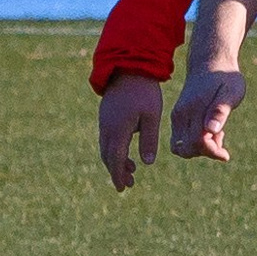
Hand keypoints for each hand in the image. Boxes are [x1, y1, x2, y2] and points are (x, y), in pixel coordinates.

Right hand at [97, 70, 163, 190]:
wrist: (129, 67)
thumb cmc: (145, 92)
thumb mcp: (152, 116)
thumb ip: (149, 140)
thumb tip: (147, 163)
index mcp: (118, 129)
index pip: (116, 159)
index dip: (118, 175)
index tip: (123, 188)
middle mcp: (107, 127)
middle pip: (108, 156)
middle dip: (116, 172)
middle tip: (128, 185)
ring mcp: (104, 121)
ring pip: (106, 148)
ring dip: (116, 161)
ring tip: (131, 170)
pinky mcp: (105, 116)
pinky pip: (106, 138)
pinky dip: (114, 150)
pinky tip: (125, 152)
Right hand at [170, 64, 245, 161]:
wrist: (210, 62)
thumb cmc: (225, 77)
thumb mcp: (231, 91)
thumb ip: (220, 110)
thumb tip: (211, 130)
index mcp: (194, 108)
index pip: (196, 142)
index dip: (211, 152)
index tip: (225, 153)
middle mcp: (181, 114)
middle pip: (186, 149)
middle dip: (205, 152)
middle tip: (221, 139)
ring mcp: (177, 116)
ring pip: (181, 147)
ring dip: (199, 149)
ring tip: (217, 134)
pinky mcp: (177, 116)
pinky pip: (181, 140)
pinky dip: (195, 142)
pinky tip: (211, 131)